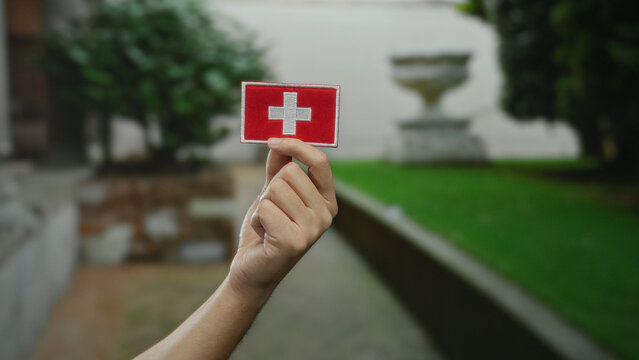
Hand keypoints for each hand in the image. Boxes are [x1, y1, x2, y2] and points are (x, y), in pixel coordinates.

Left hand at [228, 138, 337, 298]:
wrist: (253, 270)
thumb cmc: (266, 229)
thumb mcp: (273, 194)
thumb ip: (279, 167)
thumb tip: (278, 139)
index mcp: (327, 201)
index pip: (320, 161)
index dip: (296, 146)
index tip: (273, 141)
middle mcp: (326, 216)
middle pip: (291, 172)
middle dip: (271, 188)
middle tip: (272, 211)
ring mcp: (313, 230)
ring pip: (276, 189)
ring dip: (263, 205)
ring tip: (268, 224)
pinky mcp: (294, 242)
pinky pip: (266, 208)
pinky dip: (257, 220)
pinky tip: (264, 236)